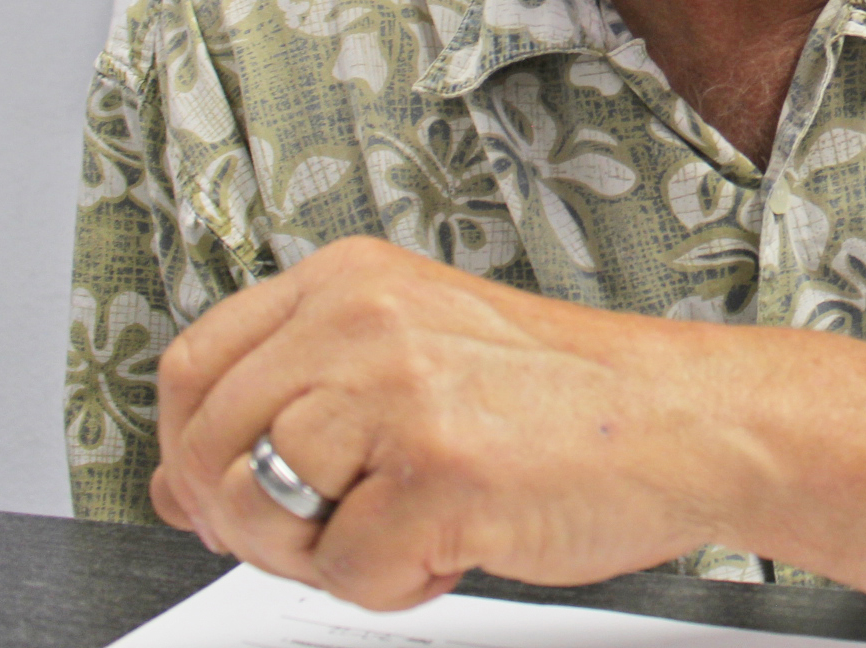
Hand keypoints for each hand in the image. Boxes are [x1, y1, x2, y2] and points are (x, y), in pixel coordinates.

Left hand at [149, 236, 724, 608]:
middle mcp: (361, 321)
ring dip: (323, 556)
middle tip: (333, 529)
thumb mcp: (414, 355)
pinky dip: (396, 585)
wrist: (687, 422)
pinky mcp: (435, 475)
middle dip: (252, 523)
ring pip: (257, 515)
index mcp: (350, 281)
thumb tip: (178, 486)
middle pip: (206, 449)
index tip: (223, 492)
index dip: (189, 454)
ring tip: (405, 526)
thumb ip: (294, 402)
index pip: (191, 367)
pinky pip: (344, 577)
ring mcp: (396, 394)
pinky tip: (457, 540)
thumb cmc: (567, 399)